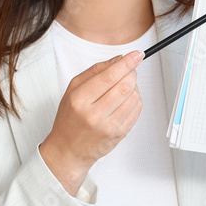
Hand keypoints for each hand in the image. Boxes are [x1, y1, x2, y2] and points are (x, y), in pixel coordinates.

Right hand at [40, 50, 144, 195]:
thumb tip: (117, 60)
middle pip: (125, 85)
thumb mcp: (72, 91)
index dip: (126, 63)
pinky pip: (137, 111)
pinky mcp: (120, 134)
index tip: (136, 55)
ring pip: (134, 97)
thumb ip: (94, 72)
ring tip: (123, 87)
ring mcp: (109, 125)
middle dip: (132, 73)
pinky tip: (125, 100)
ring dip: (134, 86)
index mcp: (80, 100)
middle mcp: (94, 114)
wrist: (69, 150)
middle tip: (129, 70)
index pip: (109, 76)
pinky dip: (135, 100)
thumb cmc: (69, 120)